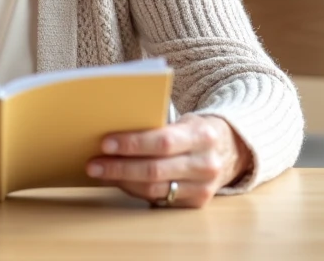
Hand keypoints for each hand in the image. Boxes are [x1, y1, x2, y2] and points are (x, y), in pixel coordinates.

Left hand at [86, 114, 250, 207]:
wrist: (230, 149)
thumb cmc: (193, 130)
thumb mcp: (183, 120)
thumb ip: (156, 124)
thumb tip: (110, 128)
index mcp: (202, 135)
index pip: (163, 141)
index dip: (132, 143)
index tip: (105, 142)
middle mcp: (206, 164)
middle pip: (155, 169)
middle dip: (120, 167)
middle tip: (93, 163)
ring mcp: (204, 187)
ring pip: (154, 189)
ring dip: (122, 181)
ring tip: (99, 172)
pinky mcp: (197, 202)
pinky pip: (159, 199)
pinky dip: (135, 190)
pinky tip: (118, 181)